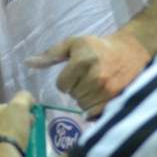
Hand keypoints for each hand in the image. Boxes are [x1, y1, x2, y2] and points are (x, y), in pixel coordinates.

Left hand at [0, 91, 34, 151]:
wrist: (3, 154)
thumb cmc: (10, 127)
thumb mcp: (20, 105)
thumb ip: (24, 97)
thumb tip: (28, 97)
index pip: (5, 109)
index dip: (19, 112)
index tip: (29, 117)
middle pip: (4, 122)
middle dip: (17, 124)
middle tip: (29, 129)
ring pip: (2, 135)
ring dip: (13, 136)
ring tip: (25, 140)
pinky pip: (1, 146)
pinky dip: (9, 146)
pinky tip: (17, 148)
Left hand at [26, 31, 149, 116]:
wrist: (129, 51)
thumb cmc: (96, 47)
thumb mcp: (72, 44)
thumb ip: (50, 55)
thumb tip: (28, 63)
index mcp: (82, 61)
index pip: (61, 85)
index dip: (65, 80)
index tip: (74, 72)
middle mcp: (95, 76)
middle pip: (72, 95)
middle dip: (76, 87)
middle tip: (86, 76)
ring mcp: (107, 89)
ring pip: (82, 104)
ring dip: (84, 97)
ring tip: (94, 84)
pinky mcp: (116, 99)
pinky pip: (95, 111)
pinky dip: (94, 105)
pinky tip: (99, 93)